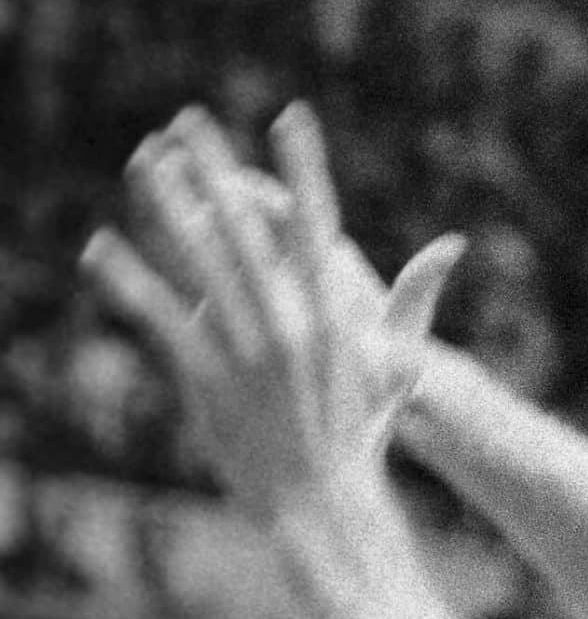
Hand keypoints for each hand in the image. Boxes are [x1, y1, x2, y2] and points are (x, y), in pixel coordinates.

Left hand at [81, 103, 462, 525]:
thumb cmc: (363, 434)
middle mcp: (292, 321)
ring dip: (165, 207)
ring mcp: (250, 350)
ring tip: (141, 163)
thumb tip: (455, 242)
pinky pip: (162, 318)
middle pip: (246, 226)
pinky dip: (129, 282)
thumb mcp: (398, 364)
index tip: (288, 117)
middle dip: (216, 166)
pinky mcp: (211, 378)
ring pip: (199, 262)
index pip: (318, 219)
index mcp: (334, 311)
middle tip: (189, 120)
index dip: (303, 165)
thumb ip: (416, 298)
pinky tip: (100, 250)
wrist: (329, 500)